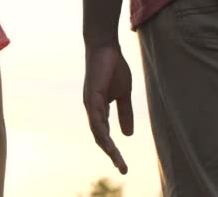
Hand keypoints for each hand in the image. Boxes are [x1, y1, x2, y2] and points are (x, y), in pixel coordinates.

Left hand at [83, 45, 133, 173]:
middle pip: (100, 137)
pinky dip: (101, 128)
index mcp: (99, 110)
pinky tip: (107, 138)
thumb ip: (125, 113)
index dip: (113, 150)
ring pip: (97, 130)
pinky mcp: (92, 95)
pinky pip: (96, 116)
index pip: (105, 135)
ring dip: (107, 145)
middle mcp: (92, 109)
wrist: (105, 48)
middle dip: (111, 153)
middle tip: (122, 168)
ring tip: (117, 158)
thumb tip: (127, 135)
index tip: (123, 165)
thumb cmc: (113, 69)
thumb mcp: (123, 95)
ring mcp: (90, 103)